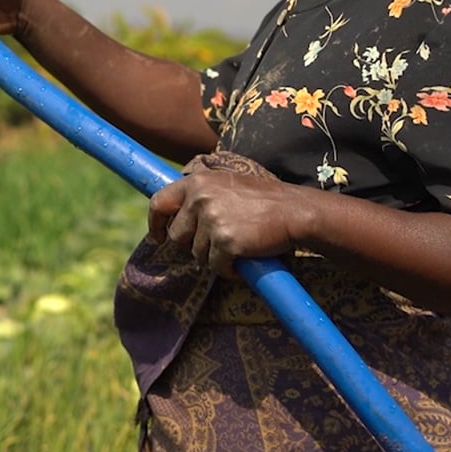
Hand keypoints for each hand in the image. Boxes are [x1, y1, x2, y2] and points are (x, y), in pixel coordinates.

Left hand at [147, 167, 302, 276]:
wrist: (295, 211)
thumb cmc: (264, 200)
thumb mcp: (227, 184)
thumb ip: (202, 193)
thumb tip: (177, 214)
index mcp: (197, 181)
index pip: (159, 203)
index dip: (155, 224)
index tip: (158, 237)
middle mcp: (200, 198)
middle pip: (177, 235)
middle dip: (194, 244)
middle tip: (217, 243)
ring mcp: (212, 219)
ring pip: (196, 254)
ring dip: (214, 257)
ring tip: (238, 247)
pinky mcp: (225, 241)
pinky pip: (216, 266)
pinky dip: (229, 270)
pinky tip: (243, 261)